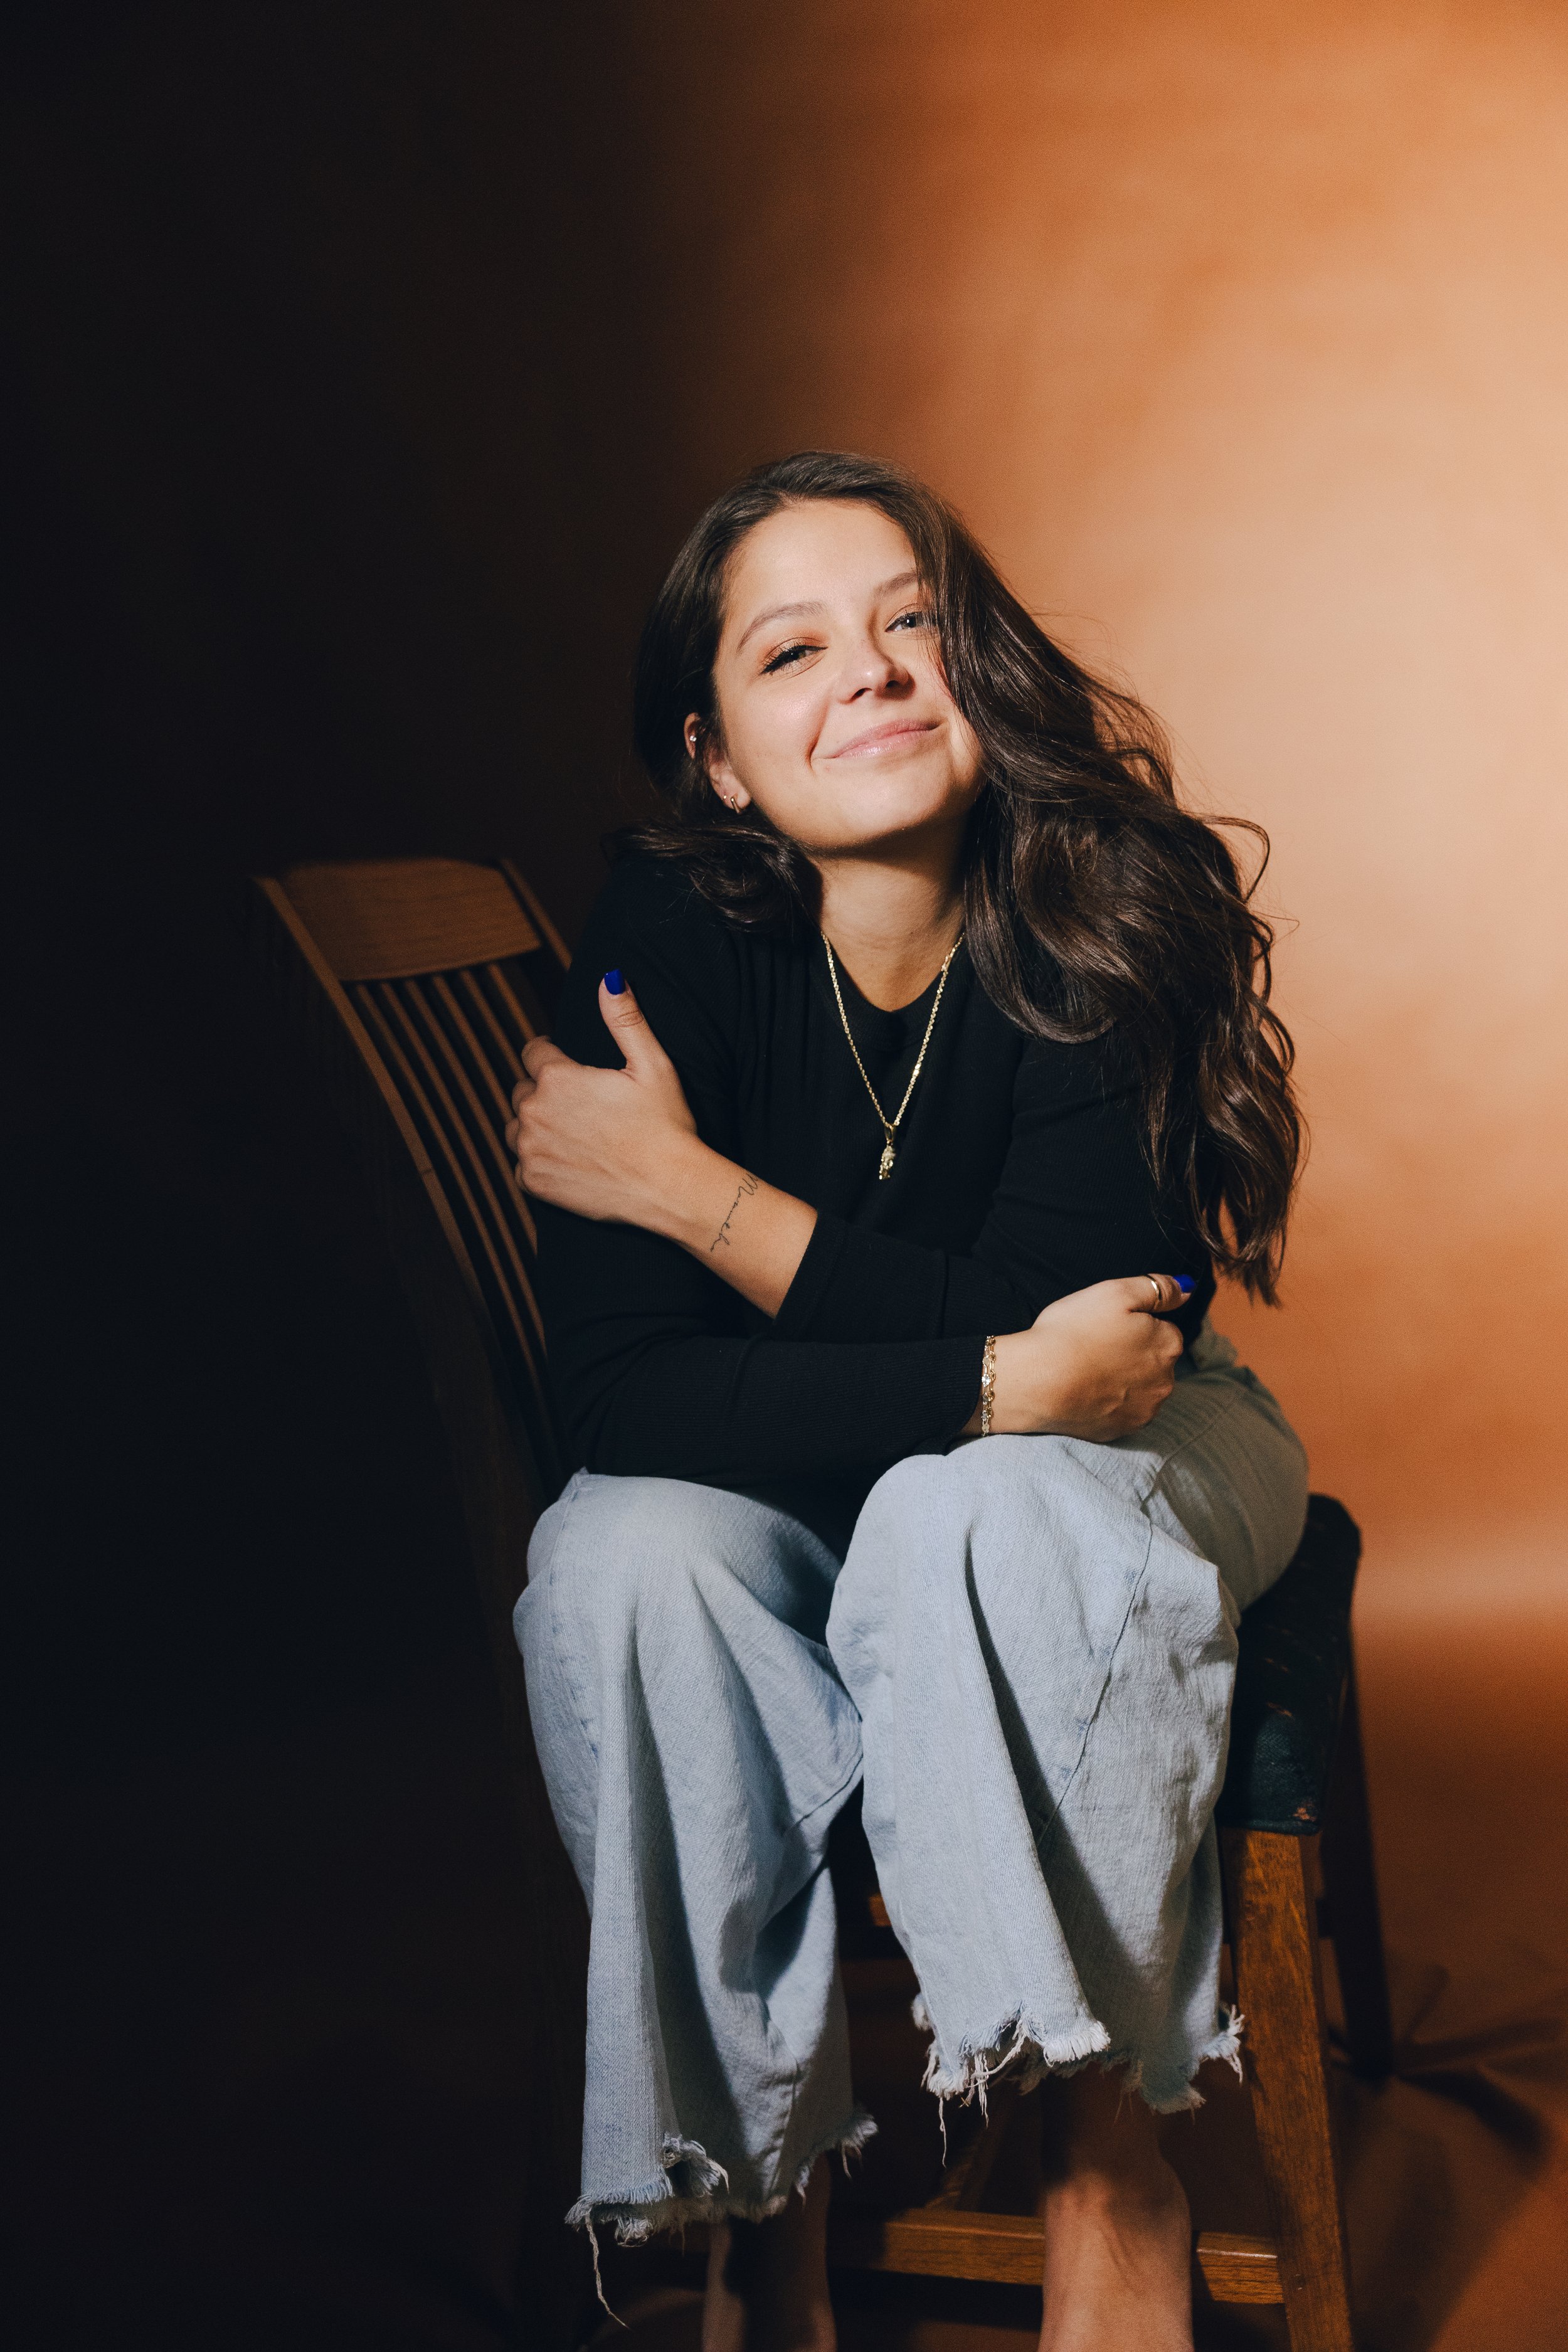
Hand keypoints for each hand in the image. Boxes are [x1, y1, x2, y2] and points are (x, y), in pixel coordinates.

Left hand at [506, 971, 699, 1223]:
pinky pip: (522, 1165)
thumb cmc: (665, 1124)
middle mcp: (534, 1111)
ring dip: (535, 1127)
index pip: (533, 1052)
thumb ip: (625, 1019)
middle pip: (523, 1090)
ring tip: (572, 1134)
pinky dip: (539, 1162)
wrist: (670, 1188)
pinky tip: (570, 1161)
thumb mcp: (652, 1064)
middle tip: (580, 1106)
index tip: (565, 1065)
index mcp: (557, 1077)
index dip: (551, 1055)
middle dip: (544, 1092)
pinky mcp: (534, 1182)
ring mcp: (530, 1149)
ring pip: (516, 1128)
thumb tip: (609, 979)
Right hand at [984, 1276, 1188, 1441]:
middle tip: (1095, 1345)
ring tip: (1089, 1369)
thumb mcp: (1116, 1292)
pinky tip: (1087, 1391)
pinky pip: (1122, 1410)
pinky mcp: (1123, 1430)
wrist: (1038, 1382)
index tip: (1107, 1325)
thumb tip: (1186, 1289)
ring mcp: (1145, 1409)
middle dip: (1132, 1352)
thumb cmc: (1074, 1332)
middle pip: (1153, 1359)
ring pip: (1140, 1387)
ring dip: (1123, 1378)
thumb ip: (1158, 1289)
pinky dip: (1110, 1401)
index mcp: (1168, 1344)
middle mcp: (1166, 1381)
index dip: (1133, 1324)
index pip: (1162, 1328)